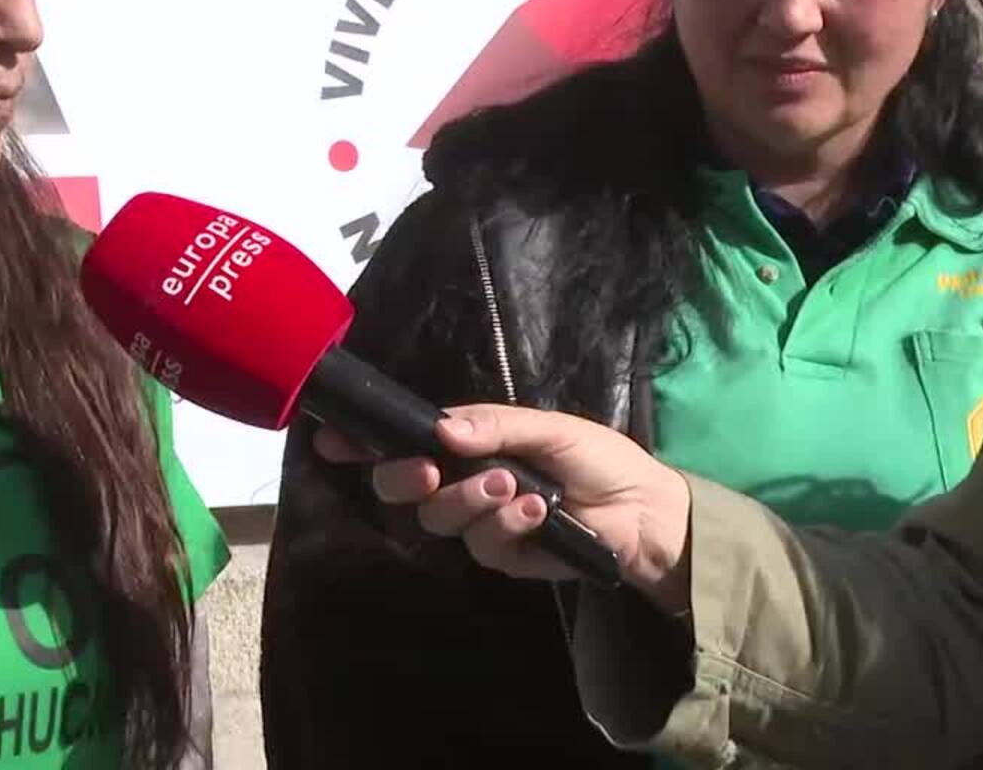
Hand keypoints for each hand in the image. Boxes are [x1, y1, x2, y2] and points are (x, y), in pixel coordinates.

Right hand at [315, 404, 693, 613]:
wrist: (649, 514)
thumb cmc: (600, 460)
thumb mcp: (550, 427)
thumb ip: (495, 425)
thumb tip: (442, 428)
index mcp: (468, 446)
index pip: (405, 442)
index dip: (363, 443)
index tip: (333, 441)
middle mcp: (463, 483)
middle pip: (402, 487)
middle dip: (403, 478)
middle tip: (429, 470)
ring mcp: (481, 523)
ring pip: (439, 518)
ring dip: (470, 500)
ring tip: (515, 487)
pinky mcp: (505, 557)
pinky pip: (483, 545)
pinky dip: (508, 525)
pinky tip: (539, 511)